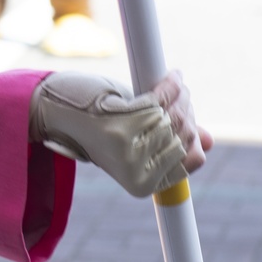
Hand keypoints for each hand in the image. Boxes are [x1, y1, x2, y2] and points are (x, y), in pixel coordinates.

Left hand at [28, 68, 210, 197]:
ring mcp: (129, 147)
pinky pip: (159, 99)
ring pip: (174, 115)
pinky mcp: (120, 122)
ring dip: (179, 95)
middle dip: (186, 110)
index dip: (195, 135)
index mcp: (142, 184)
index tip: (189, 116)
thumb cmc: (95, 125)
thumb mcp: (135, 139)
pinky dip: (169, 85)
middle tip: (181, 94)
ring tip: (174, 84)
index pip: (191, 160)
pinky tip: (171, 77)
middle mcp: (137, 170)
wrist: (53, 111)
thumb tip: (208, 142)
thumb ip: (167, 142)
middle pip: (185, 134)